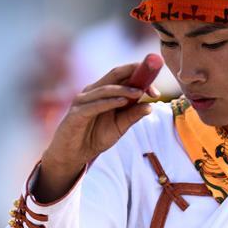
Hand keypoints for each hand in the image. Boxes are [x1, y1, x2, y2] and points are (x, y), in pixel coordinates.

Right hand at [35, 62, 158, 201]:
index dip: (140, 77)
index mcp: (103, 92)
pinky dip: (109, 102)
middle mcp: (92, 91)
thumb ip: (132, 116)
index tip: (155, 91)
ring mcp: (83, 101)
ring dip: (124, 89)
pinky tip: (123, 102)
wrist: (73, 155)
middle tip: (151, 78)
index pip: (123, 76)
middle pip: (114, 74)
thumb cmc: (94, 138)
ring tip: (140, 92)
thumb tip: (150, 106)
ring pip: (105, 89)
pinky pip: (95, 105)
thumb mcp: (119, 127)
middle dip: (134, 73)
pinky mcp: (77, 114)